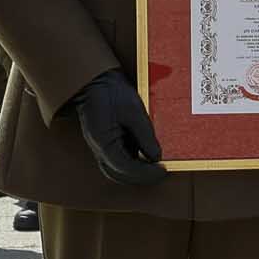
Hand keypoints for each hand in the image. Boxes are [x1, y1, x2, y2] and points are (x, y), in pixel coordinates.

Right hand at [65, 69, 167, 185]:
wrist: (96, 82)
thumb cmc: (112, 92)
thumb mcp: (133, 110)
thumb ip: (145, 135)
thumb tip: (156, 157)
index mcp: (103, 141)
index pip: (124, 167)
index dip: (145, 173)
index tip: (163, 171)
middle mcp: (98, 149)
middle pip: (120, 174)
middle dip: (142, 177)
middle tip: (162, 172)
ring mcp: (101, 147)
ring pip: (119, 171)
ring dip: (137, 173)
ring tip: (157, 168)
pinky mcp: (107, 143)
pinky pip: (120, 160)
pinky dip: (134, 164)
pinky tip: (149, 158)